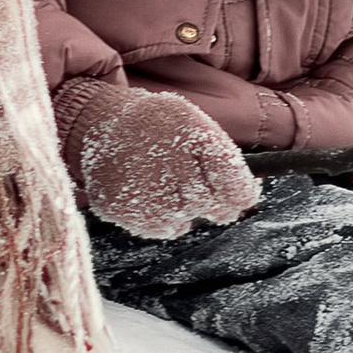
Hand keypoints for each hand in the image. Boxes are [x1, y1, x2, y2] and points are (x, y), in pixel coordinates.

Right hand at [72, 87, 263, 241]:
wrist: (101, 122)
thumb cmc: (158, 125)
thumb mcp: (193, 123)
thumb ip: (224, 159)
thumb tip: (251, 194)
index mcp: (196, 138)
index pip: (237, 188)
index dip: (244, 193)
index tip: (242, 192)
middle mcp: (175, 166)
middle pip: (217, 209)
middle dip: (214, 201)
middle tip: (193, 183)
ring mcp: (149, 192)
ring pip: (188, 221)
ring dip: (184, 208)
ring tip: (165, 181)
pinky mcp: (128, 211)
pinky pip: (162, 229)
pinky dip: (161, 217)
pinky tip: (149, 192)